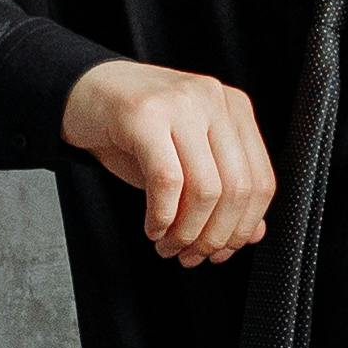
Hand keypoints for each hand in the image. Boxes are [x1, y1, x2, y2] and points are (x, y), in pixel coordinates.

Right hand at [61, 57, 276, 264]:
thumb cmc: (136, 126)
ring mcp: (181, 103)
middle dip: (214, 236)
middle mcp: (213, 100)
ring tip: (168, 244)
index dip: (243, 228)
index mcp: (235, 108)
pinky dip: (162, 216)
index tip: (222, 250)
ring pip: (205, 189)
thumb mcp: (188, 157)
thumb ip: (224, 190)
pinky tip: (153, 226)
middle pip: (237, 189)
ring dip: (186, 232)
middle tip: (191, 255)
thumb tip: (252, 233)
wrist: (85, 92)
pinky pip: (167, 180)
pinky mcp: (145, 115)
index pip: (261, 181)